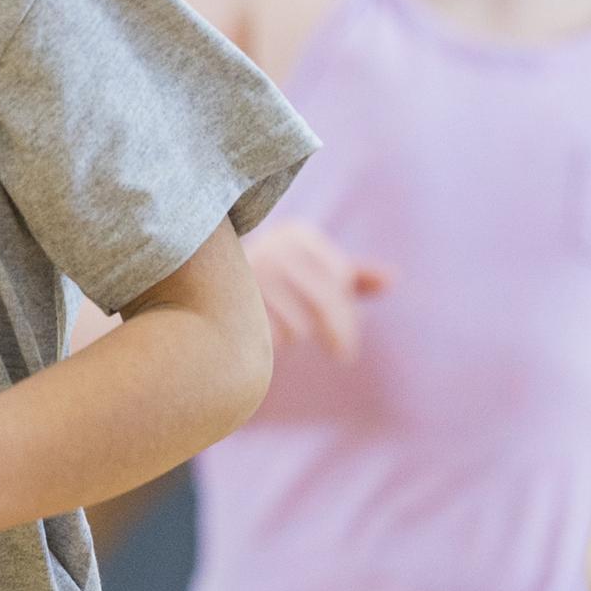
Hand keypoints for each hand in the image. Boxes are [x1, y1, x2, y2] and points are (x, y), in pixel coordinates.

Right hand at [245, 221, 389, 359]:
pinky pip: (270, 338)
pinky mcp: (232, 302)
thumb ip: (350, 276)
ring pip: (298, 324)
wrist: (197, 283)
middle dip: (339, 333)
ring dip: (293, 337)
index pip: (340, 278)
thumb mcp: (310, 272)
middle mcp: (274, 247)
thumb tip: (393, 279)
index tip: (346, 340)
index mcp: (296, 234)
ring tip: (274, 333)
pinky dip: (269, 347)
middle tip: (344, 355)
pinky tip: (257, 339)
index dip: (348, 315)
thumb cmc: (266, 283)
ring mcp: (250, 274)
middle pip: (324, 302)